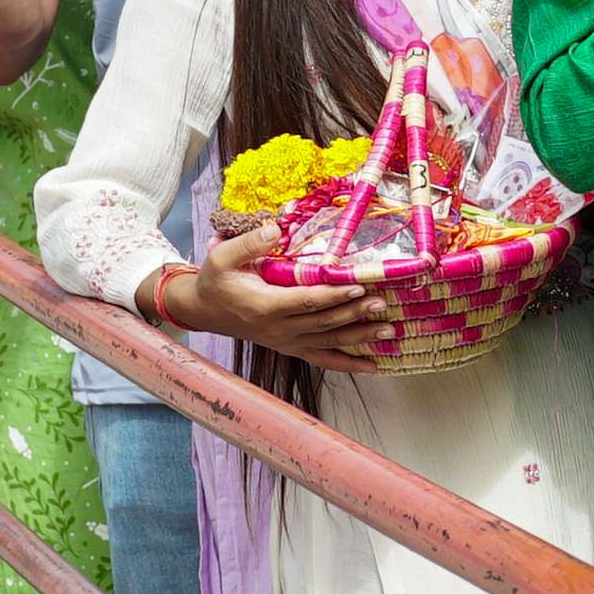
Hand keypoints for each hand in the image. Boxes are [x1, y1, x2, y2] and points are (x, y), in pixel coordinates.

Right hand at [166, 226, 396, 372]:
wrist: (204, 310)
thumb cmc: (215, 280)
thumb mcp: (222, 256)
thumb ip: (249, 243)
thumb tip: (276, 229)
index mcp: (265, 306)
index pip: (306, 300)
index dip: (333, 294)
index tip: (358, 284)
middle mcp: (278, 329)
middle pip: (323, 322)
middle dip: (356, 312)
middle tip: (383, 303)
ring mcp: (286, 342)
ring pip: (328, 341)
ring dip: (360, 337)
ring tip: (389, 331)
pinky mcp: (291, 347)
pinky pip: (322, 358)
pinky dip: (348, 363)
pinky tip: (372, 365)